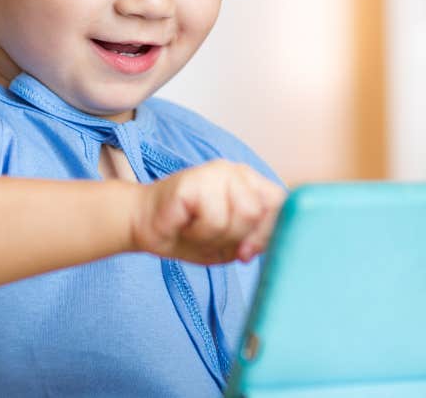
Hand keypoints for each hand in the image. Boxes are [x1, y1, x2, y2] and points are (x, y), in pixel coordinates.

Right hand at [129, 160, 285, 264]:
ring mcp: (216, 172)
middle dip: (234, 237)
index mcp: (251, 184)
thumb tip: (281, 240)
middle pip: (258, 213)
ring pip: (241, 216)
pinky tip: (185, 223)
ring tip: (196, 229)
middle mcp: (237, 172)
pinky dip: (199, 232)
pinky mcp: (194, 180)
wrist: (143, 226)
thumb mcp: (231, 243)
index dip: (268, 233)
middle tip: (209, 235)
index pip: (282, 205)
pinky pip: (214, 218)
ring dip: (216, 236)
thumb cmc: (188, 234)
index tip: (245, 252)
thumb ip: (258, 238)